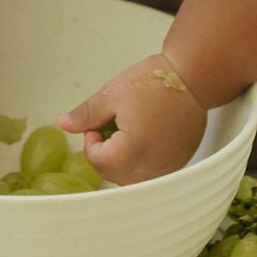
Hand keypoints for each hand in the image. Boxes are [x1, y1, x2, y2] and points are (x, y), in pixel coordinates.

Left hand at [57, 52, 206, 185]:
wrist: (193, 77)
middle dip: (104, 153)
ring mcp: (167, 169)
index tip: (101, 120)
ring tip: (128, 132)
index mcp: (133, 151)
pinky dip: (140, 163)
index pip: (98, 161)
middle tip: (112, 125)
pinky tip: (144, 139)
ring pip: (131, 180)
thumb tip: (63, 124)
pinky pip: (150, 175)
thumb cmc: (153, 81)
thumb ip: (86, 114)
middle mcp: (152, 168)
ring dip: (121, 162)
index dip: (91, 140)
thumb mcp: (112, 94)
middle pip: (113, 175)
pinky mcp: (177, 165)